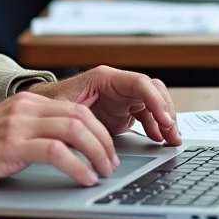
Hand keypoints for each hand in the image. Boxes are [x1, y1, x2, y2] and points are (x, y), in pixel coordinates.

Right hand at [0, 91, 116, 189]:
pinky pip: (56, 152)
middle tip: (112, 162)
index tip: (108, 149)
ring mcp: (18, 125)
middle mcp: (26, 108)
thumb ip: (35, 130)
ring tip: (103, 171)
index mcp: (28, 102)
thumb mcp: (9, 129)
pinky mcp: (11, 145)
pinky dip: (77, 166)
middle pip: (81, 116)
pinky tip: (84, 177)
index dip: (99, 129)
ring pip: (74, 129)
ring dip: (96, 152)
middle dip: (103, 140)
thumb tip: (68, 147)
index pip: (77, 108)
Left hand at [27, 66, 181, 146]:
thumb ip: (78, 117)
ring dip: (166, 120)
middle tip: (172, 133)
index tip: (164, 120)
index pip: (139, 83)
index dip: (155, 101)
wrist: (46, 110)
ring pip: (154, 102)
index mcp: (105, 78)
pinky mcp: (124, 111)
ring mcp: (123, 97)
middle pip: (153, 90)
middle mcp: (118, 85)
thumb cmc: (52, 103)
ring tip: (171, 140)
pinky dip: (157, 127)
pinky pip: (148, 115)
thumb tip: (90, 134)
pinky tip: (159, 140)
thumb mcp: (62, 109)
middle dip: (166, 111)